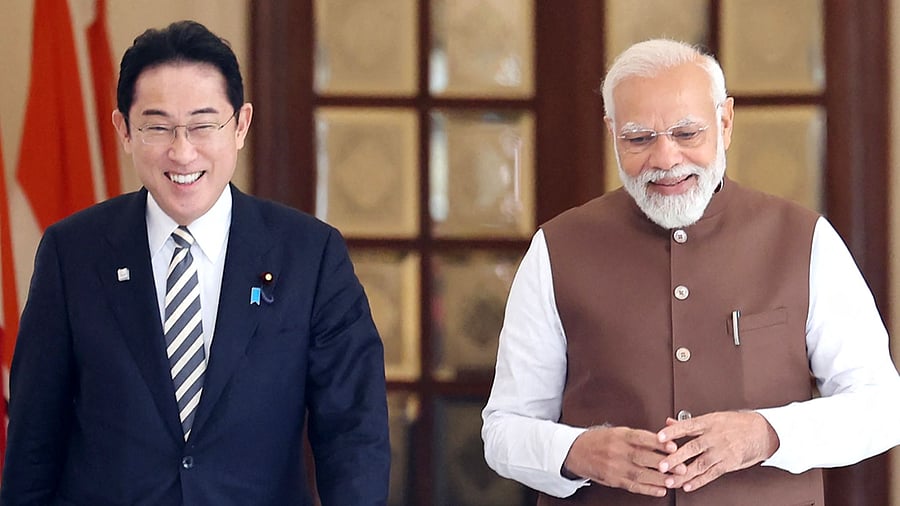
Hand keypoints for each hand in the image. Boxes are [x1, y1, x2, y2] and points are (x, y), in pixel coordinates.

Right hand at [563, 425, 685, 496]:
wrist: (575, 452)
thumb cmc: (598, 440)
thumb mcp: (617, 431)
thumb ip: (638, 437)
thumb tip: (663, 438)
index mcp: (619, 436)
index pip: (641, 438)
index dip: (658, 442)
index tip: (673, 446)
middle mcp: (617, 451)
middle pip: (643, 458)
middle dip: (664, 464)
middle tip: (682, 467)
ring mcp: (614, 467)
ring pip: (640, 474)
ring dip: (659, 479)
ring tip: (675, 481)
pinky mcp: (613, 480)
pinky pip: (633, 486)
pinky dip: (648, 489)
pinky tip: (660, 490)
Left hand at [655, 411, 779, 491]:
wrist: (762, 432)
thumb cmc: (736, 423)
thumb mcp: (712, 418)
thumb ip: (688, 423)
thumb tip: (668, 422)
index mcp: (708, 422)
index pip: (687, 426)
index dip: (673, 432)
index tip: (659, 437)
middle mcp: (714, 437)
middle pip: (692, 448)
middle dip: (676, 458)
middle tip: (662, 466)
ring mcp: (722, 451)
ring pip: (700, 464)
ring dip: (684, 474)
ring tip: (670, 481)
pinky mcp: (729, 463)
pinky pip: (712, 474)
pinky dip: (699, 481)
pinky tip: (688, 486)